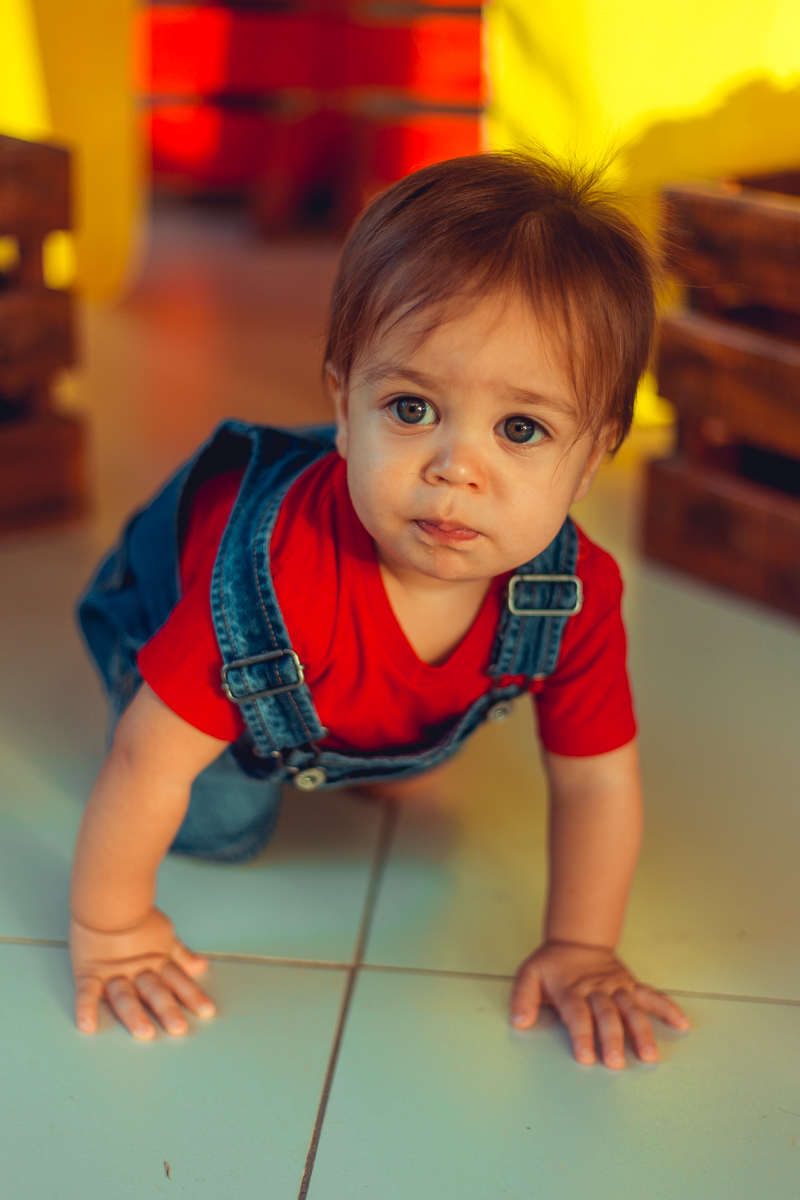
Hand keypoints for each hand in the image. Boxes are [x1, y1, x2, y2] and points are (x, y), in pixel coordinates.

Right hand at [70, 907, 215, 1038]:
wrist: (107, 898)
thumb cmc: (136, 915)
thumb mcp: (164, 934)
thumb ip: (180, 954)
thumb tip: (201, 965)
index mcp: (155, 960)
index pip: (177, 979)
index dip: (192, 995)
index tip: (207, 1011)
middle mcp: (137, 970)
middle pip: (154, 991)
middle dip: (167, 1009)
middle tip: (178, 1028)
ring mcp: (113, 972)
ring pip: (125, 995)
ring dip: (134, 1014)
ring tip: (144, 1032)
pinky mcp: (89, 972)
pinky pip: (87, 992)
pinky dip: (86, 1007)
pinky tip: (88, 1025)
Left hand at [510, 940, 689, 1068]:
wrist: (576, 940)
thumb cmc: (552, 964)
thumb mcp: (529, 975)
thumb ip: (522, 998)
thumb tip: (519, 1021)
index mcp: (571, 989)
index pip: (577, 1014)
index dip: (582, 1035)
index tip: (586, 1056)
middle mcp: (596, 989)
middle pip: (606, 1015)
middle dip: (612, 1038)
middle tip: (616, 1062)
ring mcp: (616, 987)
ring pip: (631, 1009)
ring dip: (641, 1031)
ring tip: (649, 1055)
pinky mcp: (630, 985)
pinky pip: (652, 996)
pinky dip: (667, 1008)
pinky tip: (681, 1023)